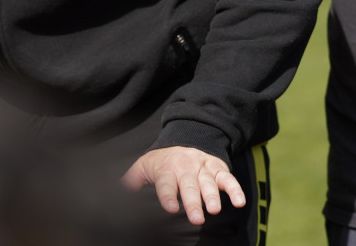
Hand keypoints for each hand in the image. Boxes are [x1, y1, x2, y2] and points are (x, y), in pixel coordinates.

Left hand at [122, 146, 244, 225]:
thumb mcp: (144, 166)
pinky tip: (239, 201)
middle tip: (196, 219)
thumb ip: (132, 179)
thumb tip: (116, 190)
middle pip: (189, 186)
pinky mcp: (218, 168)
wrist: (186, 137)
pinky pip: (228, 178)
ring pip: (208, 182)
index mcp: (166, 169)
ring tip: (215, 210)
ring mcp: (203, 167)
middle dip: (193, 201)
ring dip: (213, 196)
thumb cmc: (162, 161)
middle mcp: (185, 167)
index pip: (166, 183)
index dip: (168, 195)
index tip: (171, 208)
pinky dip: (235, 189)